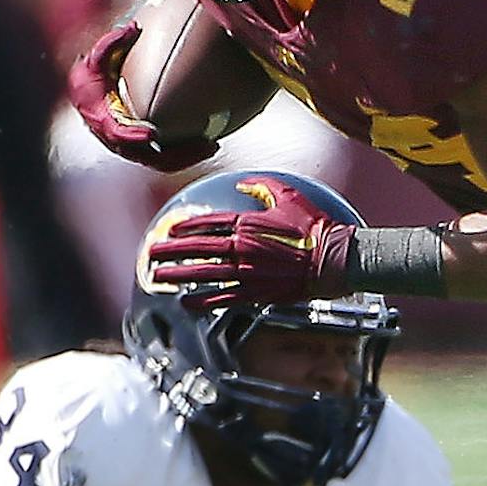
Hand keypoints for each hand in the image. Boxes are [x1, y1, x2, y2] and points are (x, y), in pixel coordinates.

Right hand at [66, 22, 219, 172]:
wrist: (84, 96)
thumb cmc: (90, 78)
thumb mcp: (95, 59)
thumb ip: (110, 44)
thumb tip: (132, 28)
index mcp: (103, 120)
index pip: (118, 134)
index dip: (133, 136)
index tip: (151, 134)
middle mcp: (117, 139)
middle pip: (146, 156)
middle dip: (175, 155)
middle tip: (203, 145)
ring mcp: (130, 147)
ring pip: (158, 161)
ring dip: (185, 158)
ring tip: (211, 148)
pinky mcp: (142, 147)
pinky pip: (163, 157)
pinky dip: (183, 155)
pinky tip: (204, 145)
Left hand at [147, 176, 353, 306]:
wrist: (335, 259)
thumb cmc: (315, 226)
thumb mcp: (289, 196)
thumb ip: (262, 187)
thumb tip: (242, 182)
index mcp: (247, 223)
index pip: (208, 224)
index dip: (186, 227)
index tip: (170, 229)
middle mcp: (242, 247)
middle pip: (198, 249)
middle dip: (171, 251)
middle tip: (151, 253)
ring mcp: (248, 272)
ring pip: (204, 274)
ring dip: (179, 276)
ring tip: (158, 277)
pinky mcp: (257, 292)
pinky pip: (223, 297)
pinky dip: (203, 301)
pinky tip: (186, 303)